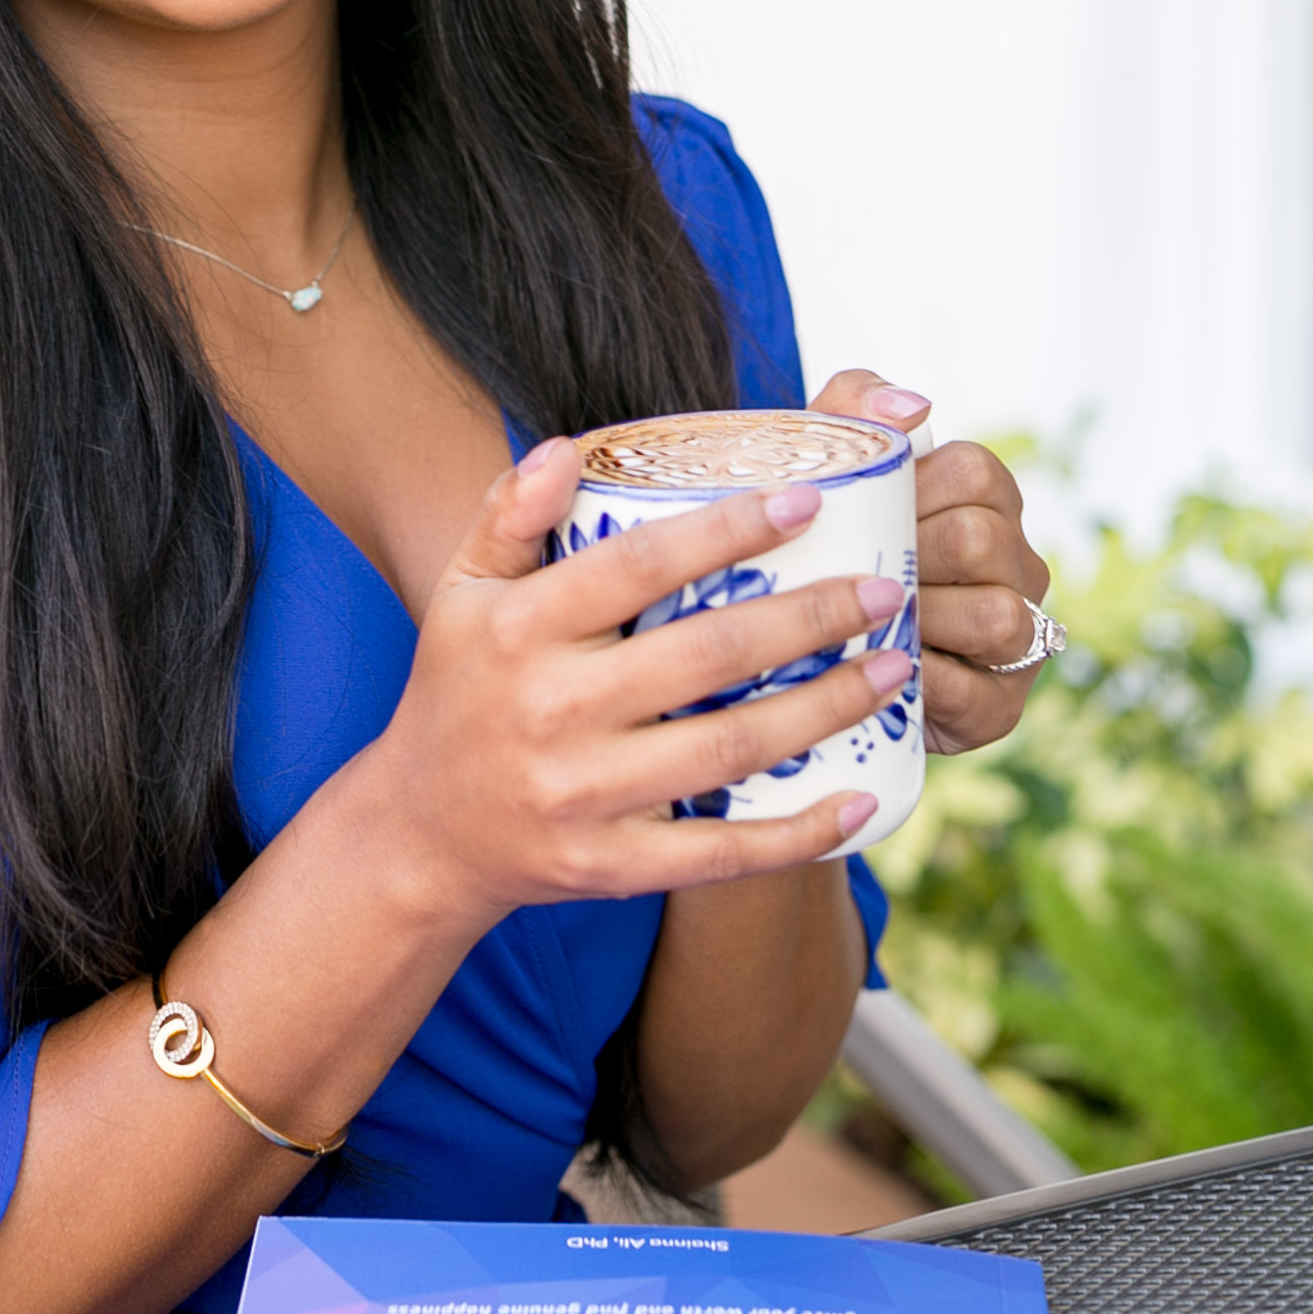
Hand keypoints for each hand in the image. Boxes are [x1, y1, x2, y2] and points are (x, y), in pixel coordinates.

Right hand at [362, 441, 912, 936]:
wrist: (419, 835)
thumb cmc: (457, 691)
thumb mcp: (462, 592)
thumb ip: (509, 514)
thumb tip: (570, 447)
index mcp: (520, 629)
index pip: (638, 564)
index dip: (728, 529)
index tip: (808, 500)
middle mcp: (552, 708)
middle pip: (706, 653)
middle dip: (809, 618)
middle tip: (886, 589)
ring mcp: (583, 793)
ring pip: (730, 748)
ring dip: (825, 709)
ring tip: (893, 669)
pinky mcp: (609, 865)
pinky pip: (720, 853)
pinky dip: (798, 834)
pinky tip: (862, 802)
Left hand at [809, 368, 1051, 752]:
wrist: (803, 659)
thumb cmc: (823, 547)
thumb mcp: (826, 473)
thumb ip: (854, 410)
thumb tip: (913, 404)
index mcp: (986, 501)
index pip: (973, 471)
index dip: (912, 490)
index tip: (857, 513)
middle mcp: (1017, 565)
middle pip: (980, 540)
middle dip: (908, 555)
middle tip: (848, 569)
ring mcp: (1020, 637)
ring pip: (999, 616)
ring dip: (920, 618)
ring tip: (863, 622)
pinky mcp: (1000, 706)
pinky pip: (976, 689)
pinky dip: (920, 679)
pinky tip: (876, 672)